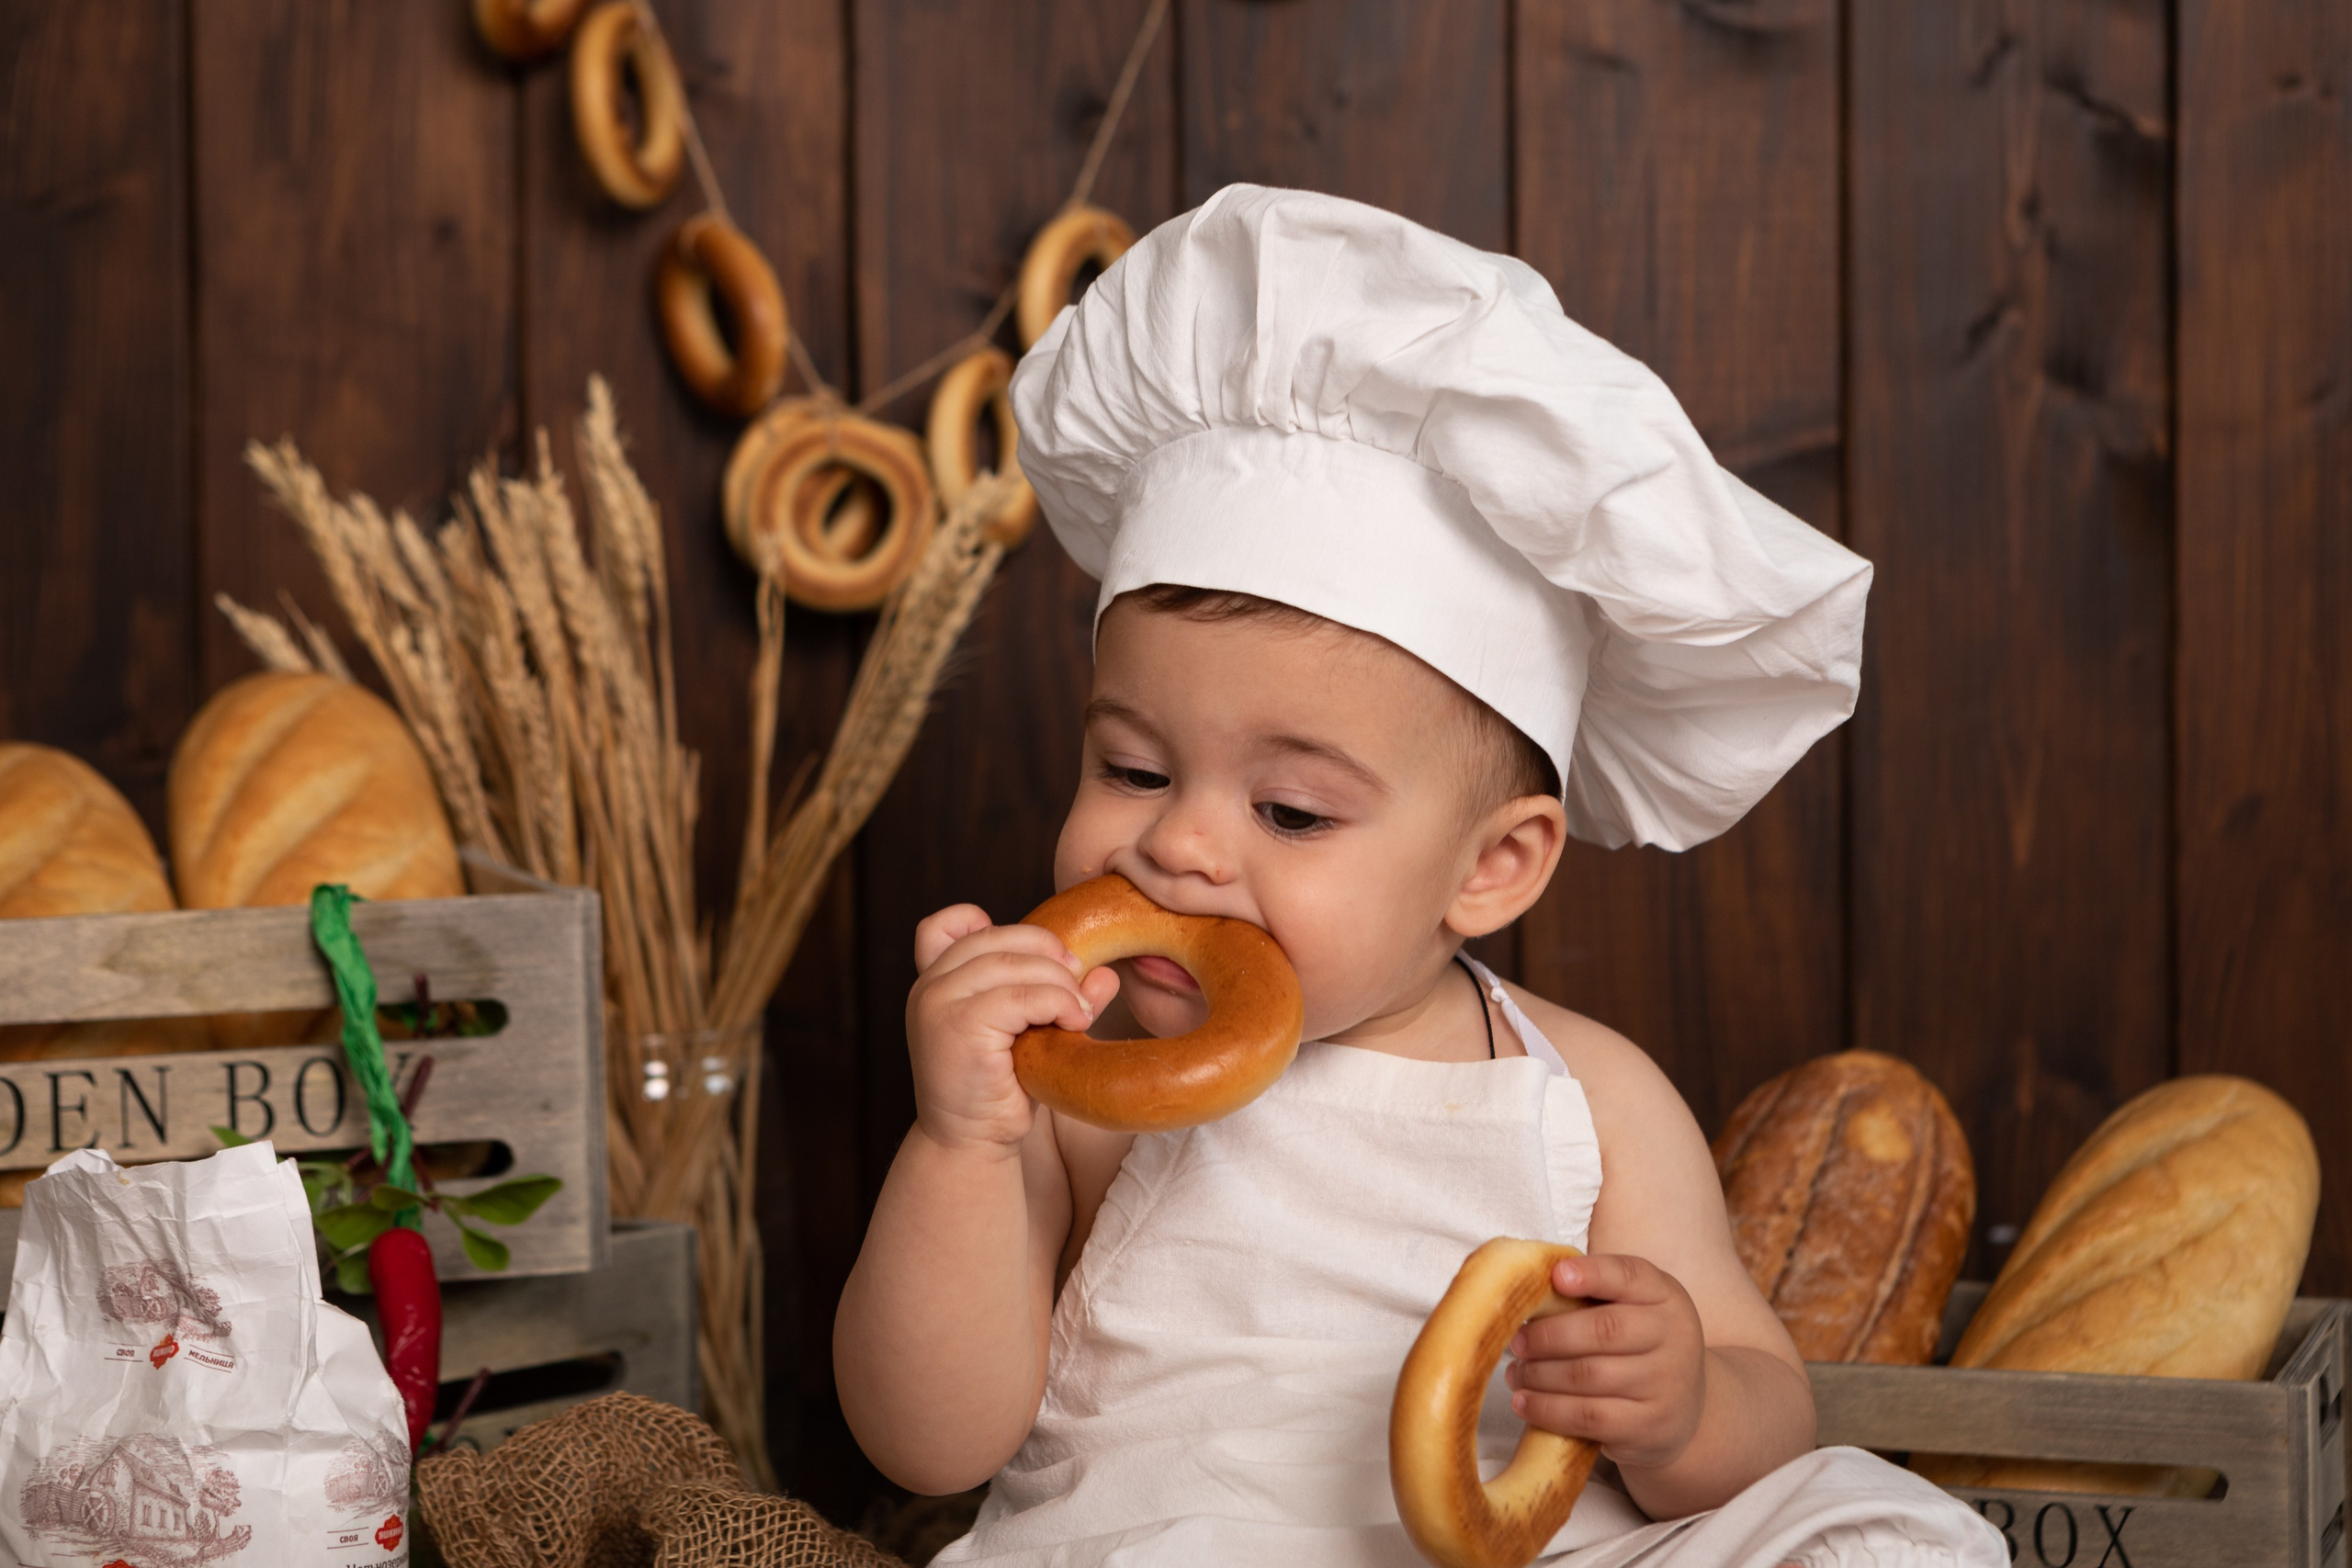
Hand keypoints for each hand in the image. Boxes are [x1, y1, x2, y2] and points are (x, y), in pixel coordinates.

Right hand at [906, 905, 1120, 1156]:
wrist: (970, 1143)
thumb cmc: (1000, 1088)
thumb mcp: (1028, 1030)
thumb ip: (1058, 996)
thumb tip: (1107, 972)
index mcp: (934, 981)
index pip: (949, 923)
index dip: (995, 929)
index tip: (1041, 960)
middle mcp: (928, 986)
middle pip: (999, 937)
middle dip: (1050, 954)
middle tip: (1078, 986)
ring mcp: (938, 1003)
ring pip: (1017, 963)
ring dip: (1062, 984)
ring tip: (1080, 1014)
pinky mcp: (960, 1026)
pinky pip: (1024, 995)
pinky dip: (1060, 1003)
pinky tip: (1075, 1024)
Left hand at [1504, 1253, 1706, 1474]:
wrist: (1683, 1412)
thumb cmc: (1639, 1347)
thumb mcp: (1632, 1309)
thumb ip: (1592, 1294)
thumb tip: (1526, 1288)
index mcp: (1665, 1296)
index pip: (1630, 1276)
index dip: (1592, 1274)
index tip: (1556, 1276)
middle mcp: (1673, 1336)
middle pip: (1604, 1329)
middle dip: (1549, 1335)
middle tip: (1517, 1341)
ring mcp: (1664, 1384)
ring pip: (1588, 1375)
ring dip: (1540, 1374)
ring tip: (1516, 1373)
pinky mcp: (1648, 1426)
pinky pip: (1587, 1416)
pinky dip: (1548, 1409)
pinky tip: (1525, 1402)